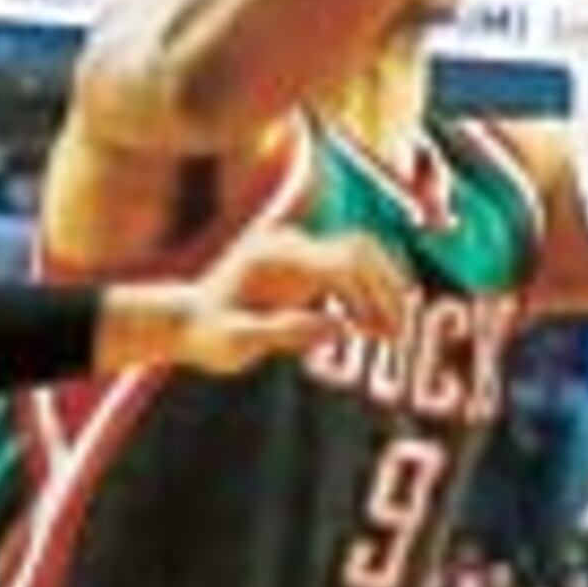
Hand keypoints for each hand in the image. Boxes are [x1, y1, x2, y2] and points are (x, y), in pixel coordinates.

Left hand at [96, 225, 406, 377]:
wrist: (187, 321)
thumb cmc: (208, 336)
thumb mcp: (238, 343)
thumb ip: (286, 332)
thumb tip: (341, 328)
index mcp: (276, 257)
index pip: (342, 263)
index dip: (371, 296)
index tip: (385, 331)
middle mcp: (292, 243)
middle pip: (362, 249)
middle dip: (387, 289)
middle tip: (400, 333)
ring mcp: (300, 248)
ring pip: (363, 252)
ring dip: (384, 288)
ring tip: (393, 332)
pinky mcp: (305, 261)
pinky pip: (352, 265)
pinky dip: (370, 290)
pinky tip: (375, 325)